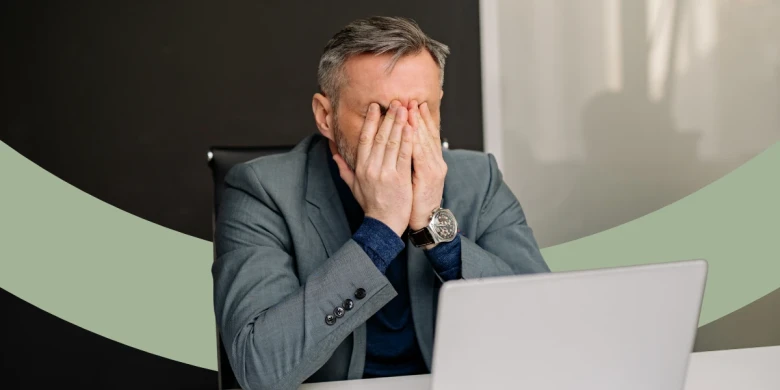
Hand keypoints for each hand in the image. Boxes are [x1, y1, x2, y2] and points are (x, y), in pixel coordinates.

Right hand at [332, 101, 414, 236]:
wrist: (383, 224)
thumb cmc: (370, 205)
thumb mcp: (354, 187)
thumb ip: (344, 169)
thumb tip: (334, 154)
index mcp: (361, 168)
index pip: (365, 139)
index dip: (370, 121)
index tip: (375, 107)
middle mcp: (372, 168)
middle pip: (380, 137)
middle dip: (387, 117)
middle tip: (394, 102)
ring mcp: (386, 173)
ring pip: (392, 143)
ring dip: (399, 124)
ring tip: (405, 109)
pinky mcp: (400, 179)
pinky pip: (404, 155)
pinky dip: (408, 140)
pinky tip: (412, 128)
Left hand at [408, 100, 447, 233]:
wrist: (425, 219)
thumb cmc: (415, 200)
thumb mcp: (414, 178)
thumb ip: (408, 161)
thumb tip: (400, 147)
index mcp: (431, 161)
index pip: (426, 135)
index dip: (422, 119)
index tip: (414, 104)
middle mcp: (436, 161)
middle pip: (427, 134)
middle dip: (418, 115)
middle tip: (411, 99)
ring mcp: (434, 168)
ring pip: (425, 140)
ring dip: (417, 123)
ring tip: (410, 108)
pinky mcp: (429, 176)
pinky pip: (420, 155)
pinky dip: (416, 141)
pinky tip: (411, 130)